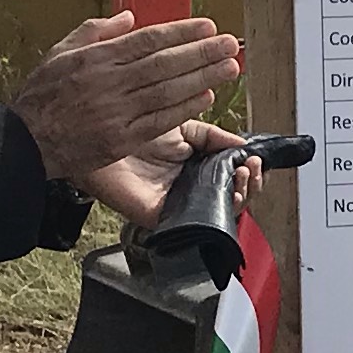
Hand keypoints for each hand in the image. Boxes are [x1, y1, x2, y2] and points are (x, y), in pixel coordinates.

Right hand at [10, 10, 241, 175]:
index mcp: (96, 59)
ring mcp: (116, 113)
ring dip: (202, 78)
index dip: (181, 33)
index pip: (147, 40)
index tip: (208, 27)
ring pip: (167, 91)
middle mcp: (109, 84)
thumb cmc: (42, 96)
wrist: (25, 142)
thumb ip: (95, 31)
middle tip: (231, 44)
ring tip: (229, 67)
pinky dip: (185, 108)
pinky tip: (206, 97)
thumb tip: (129, 18)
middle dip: (201, 53)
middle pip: (164, 64)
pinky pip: (160, 120)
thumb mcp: (59, 53)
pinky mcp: (121, 140)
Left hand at [82, 120, 258, 230]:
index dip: (249, 171)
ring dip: (241, 197)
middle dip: (251, 184)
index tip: (255, 159)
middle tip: (252, 168)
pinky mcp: (161, 218)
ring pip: (219, 214)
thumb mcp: (182, 125)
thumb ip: (212, 136)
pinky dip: (216, 215)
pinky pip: (194, 226)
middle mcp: (188, 187)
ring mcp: (177, 204)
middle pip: (231, 198)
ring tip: (244, 176)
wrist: (97, 133)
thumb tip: (242, 145)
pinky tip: (227, 195)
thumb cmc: (129, 127)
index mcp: (195, 166)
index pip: (230, 176)